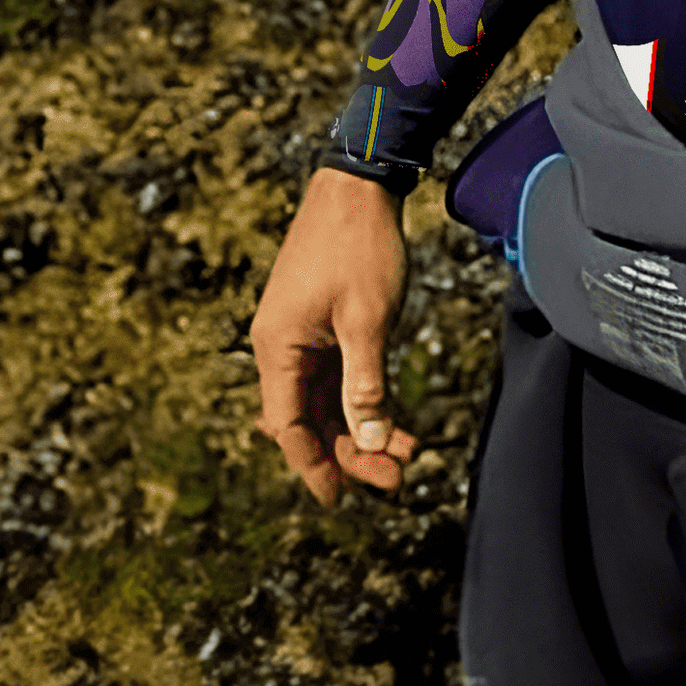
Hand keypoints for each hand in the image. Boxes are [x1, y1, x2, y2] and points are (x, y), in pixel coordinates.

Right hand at [247, 166, 419, 504]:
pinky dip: (364, 400)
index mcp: (279, 347)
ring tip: (406, 453)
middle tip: (396, 478)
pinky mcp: (319, 324)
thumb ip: (366, 385)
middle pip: (308, 420)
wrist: (359, 185)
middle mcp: (281, 346)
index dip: (313, 466)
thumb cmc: (358, 246)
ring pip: (325, 402)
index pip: (288, 426)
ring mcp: (299, 335)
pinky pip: (336, 378)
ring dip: (361, 429)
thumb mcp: (367, 322)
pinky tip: (397, 421)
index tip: (340, 500)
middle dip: (349, 453)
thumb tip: (369, 442)